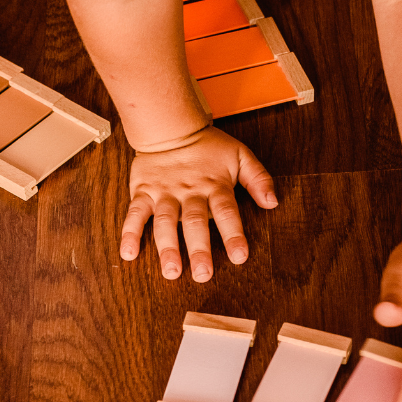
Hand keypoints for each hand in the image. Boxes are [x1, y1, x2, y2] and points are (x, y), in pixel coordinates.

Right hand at [120, 127, 276, 281]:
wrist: (172, 127)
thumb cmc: (209, 148)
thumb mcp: (240, 156)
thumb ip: (258, 178)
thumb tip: (273, 202)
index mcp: (215, 186)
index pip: (227, 212)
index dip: (233, 234)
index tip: (239, 256)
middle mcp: (190, 192)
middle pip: (195, 222)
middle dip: (199, 249)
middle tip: (203, 274)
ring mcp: (165, 193)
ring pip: (166, 221)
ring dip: (167, 247)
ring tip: (171, 271)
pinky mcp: (144, 192)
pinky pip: (135, 213)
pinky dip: (130, 232)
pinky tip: (128, 253)